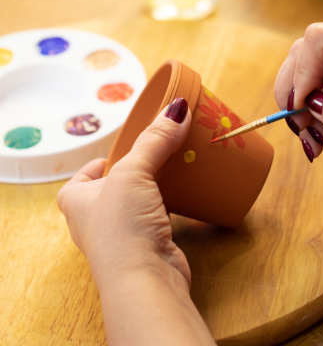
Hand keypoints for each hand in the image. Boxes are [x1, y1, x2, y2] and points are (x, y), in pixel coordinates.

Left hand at [58, 98, 216, 345]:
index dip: (101, 161)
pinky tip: (183, 194)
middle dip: (135, 170)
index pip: (83, 175)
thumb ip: (155, 139)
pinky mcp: (147, 244)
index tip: (124, 149)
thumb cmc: (122, 225)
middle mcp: (95, 219)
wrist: (145, 279)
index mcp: (76, 201)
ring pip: (137, 201)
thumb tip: (177, 107)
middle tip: (157, 152)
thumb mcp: (133, 172)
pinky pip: (156, 215)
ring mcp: (122, 234)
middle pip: (114, 186)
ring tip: (173, 168)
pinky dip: (168, 203)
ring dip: (154, 187)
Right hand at [275, 22, 322, 168]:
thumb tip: (309, 102)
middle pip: (304, 52)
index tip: (301, 109)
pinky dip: (309, 107)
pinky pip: (315, 81)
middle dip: (294, 91)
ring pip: (304, 68)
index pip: (319, 40)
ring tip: (314, 136)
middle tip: (302, 128)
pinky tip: (320, 131)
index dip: (301, 73)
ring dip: (300, 103)